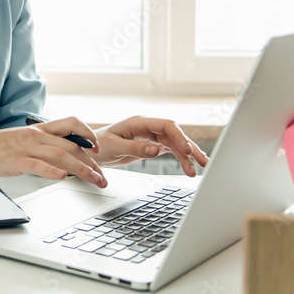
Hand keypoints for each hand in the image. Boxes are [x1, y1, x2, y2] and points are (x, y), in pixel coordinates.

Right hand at [0, 118, 107, 186]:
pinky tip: (61, 177)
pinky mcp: (13, 160)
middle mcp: (34, 136)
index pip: (71, 124)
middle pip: (71, 145)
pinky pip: (35, 165)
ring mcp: (24, 147)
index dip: (89, 134)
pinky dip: (50, 171)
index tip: (99, 150)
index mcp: (38, 130)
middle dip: (91, 162)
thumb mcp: (23, 142)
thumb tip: (64, 159)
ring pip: (60, 155)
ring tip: (93, 180)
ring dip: (81, 169)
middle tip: (102, 177)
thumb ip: (42, 147)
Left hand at [92, 116, 208, 176]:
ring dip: (187, 156)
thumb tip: (155, 150)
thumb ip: (136, 148)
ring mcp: (151, 135)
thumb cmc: (101, 144)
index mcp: (139, 122)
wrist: (91, 150)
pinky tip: (190, 165)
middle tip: (202, 161)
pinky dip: (181, 158)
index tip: (187, 149)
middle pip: (174, 135)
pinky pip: (170, 150)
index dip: (179, 136)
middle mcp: (148, 127)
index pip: (166, 125)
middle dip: (189, 147)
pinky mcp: (152, 145)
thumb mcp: (115, 147)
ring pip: (175, 143)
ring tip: (197, 170)